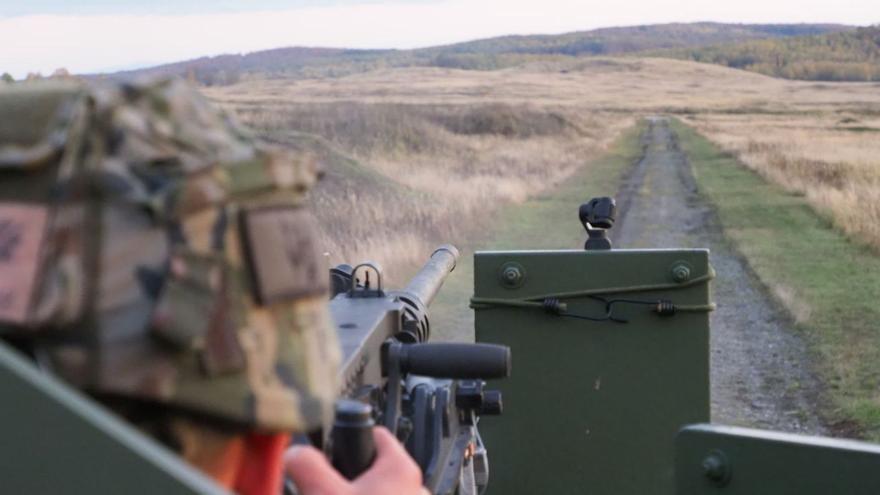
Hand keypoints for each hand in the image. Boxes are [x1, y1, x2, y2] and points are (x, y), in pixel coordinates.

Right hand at [285, 427, 429, 494]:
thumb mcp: (324, 494)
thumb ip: (307, 466)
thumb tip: (293, 453)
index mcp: (401, 469)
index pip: (376, 434)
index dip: (352, 437)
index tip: (337, 444)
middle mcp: (415, 488)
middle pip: (376, 468)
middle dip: (353, 478)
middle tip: (331, 488)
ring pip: (381, 493)